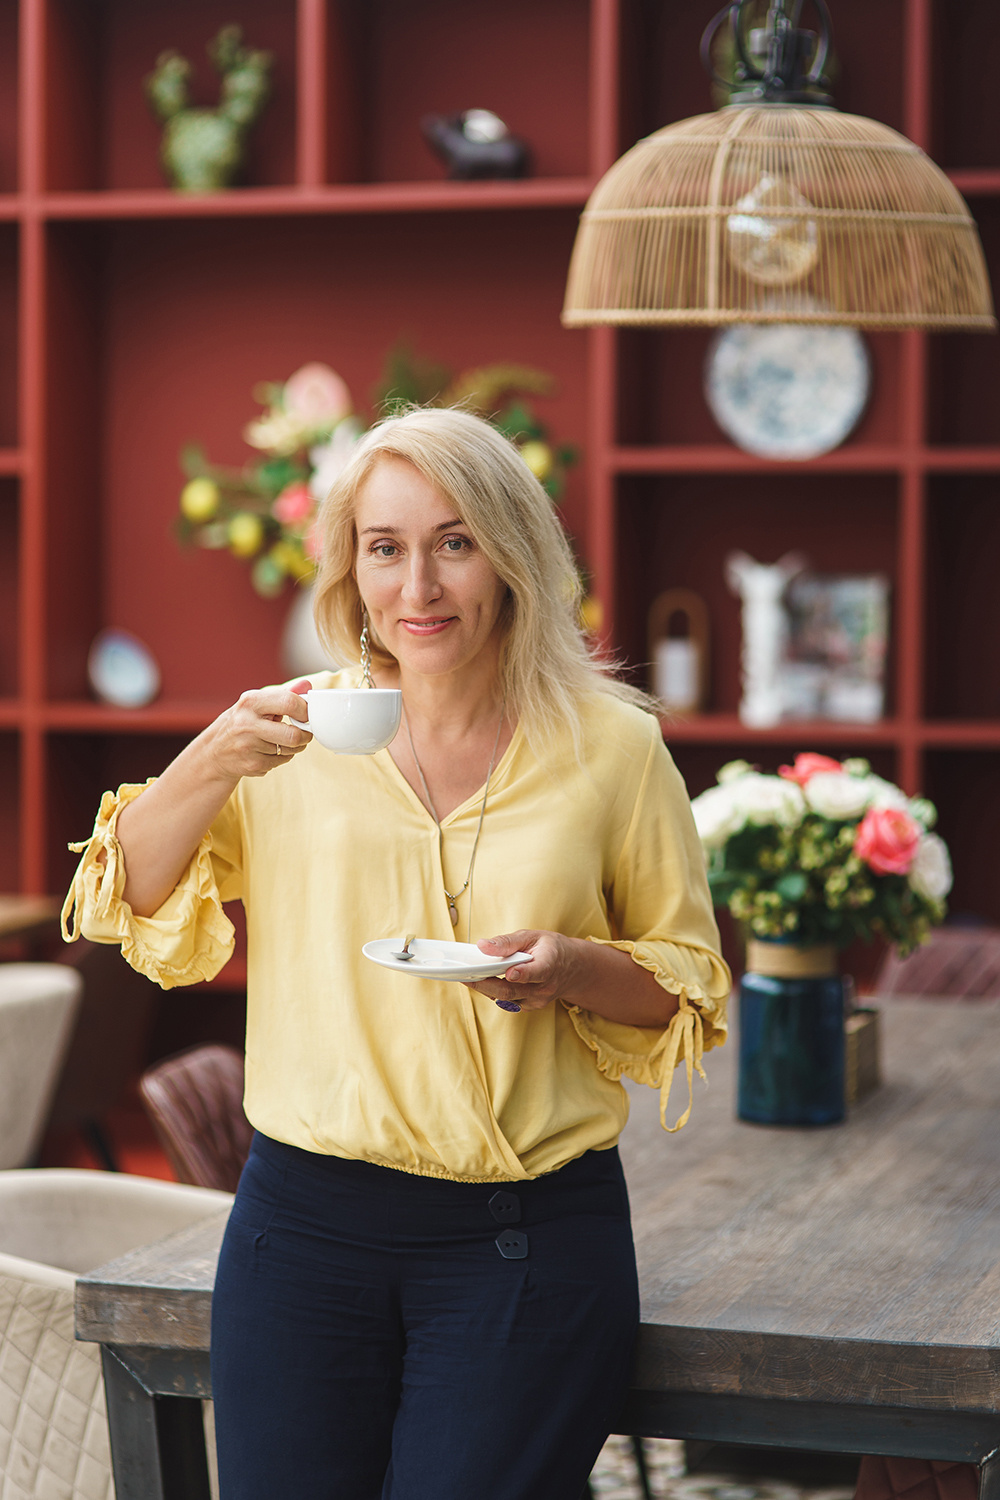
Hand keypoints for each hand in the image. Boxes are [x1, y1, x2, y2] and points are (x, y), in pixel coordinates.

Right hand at [209, 680, 312, 779]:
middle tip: (303, 733)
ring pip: (290, 750)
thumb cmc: (241, 722)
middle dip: (305, 735)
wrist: (214, 751)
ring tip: (282, 740)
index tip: (306, 714)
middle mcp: (247, 724)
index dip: (305, 710)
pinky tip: (270, 751)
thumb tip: (307, 686)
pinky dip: (282, 757)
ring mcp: (248, 746)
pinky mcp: (252, 764)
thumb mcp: (257, 703)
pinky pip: (282, 761)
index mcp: (250, 702)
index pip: (289, 702)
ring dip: (294, 747)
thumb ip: (283, 695)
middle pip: (293, 735)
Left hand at [469, 930, 583, 1013]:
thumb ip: (508, 941)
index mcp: (549, 964)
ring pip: (506, 998)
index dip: (523, 974)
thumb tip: (483, 945)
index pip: (537, 972)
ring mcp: (537, 1000)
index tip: (509, 973)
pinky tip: (483, 982)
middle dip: (486, 985)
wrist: (573, 969)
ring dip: (486, 989)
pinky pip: (507, 1001)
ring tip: (468, 977)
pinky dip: (493, 992)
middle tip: (465, 977)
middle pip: (512, 990)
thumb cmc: (550, 948)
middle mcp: (544, 987)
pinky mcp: (530, 1006)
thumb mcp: (532, 936)